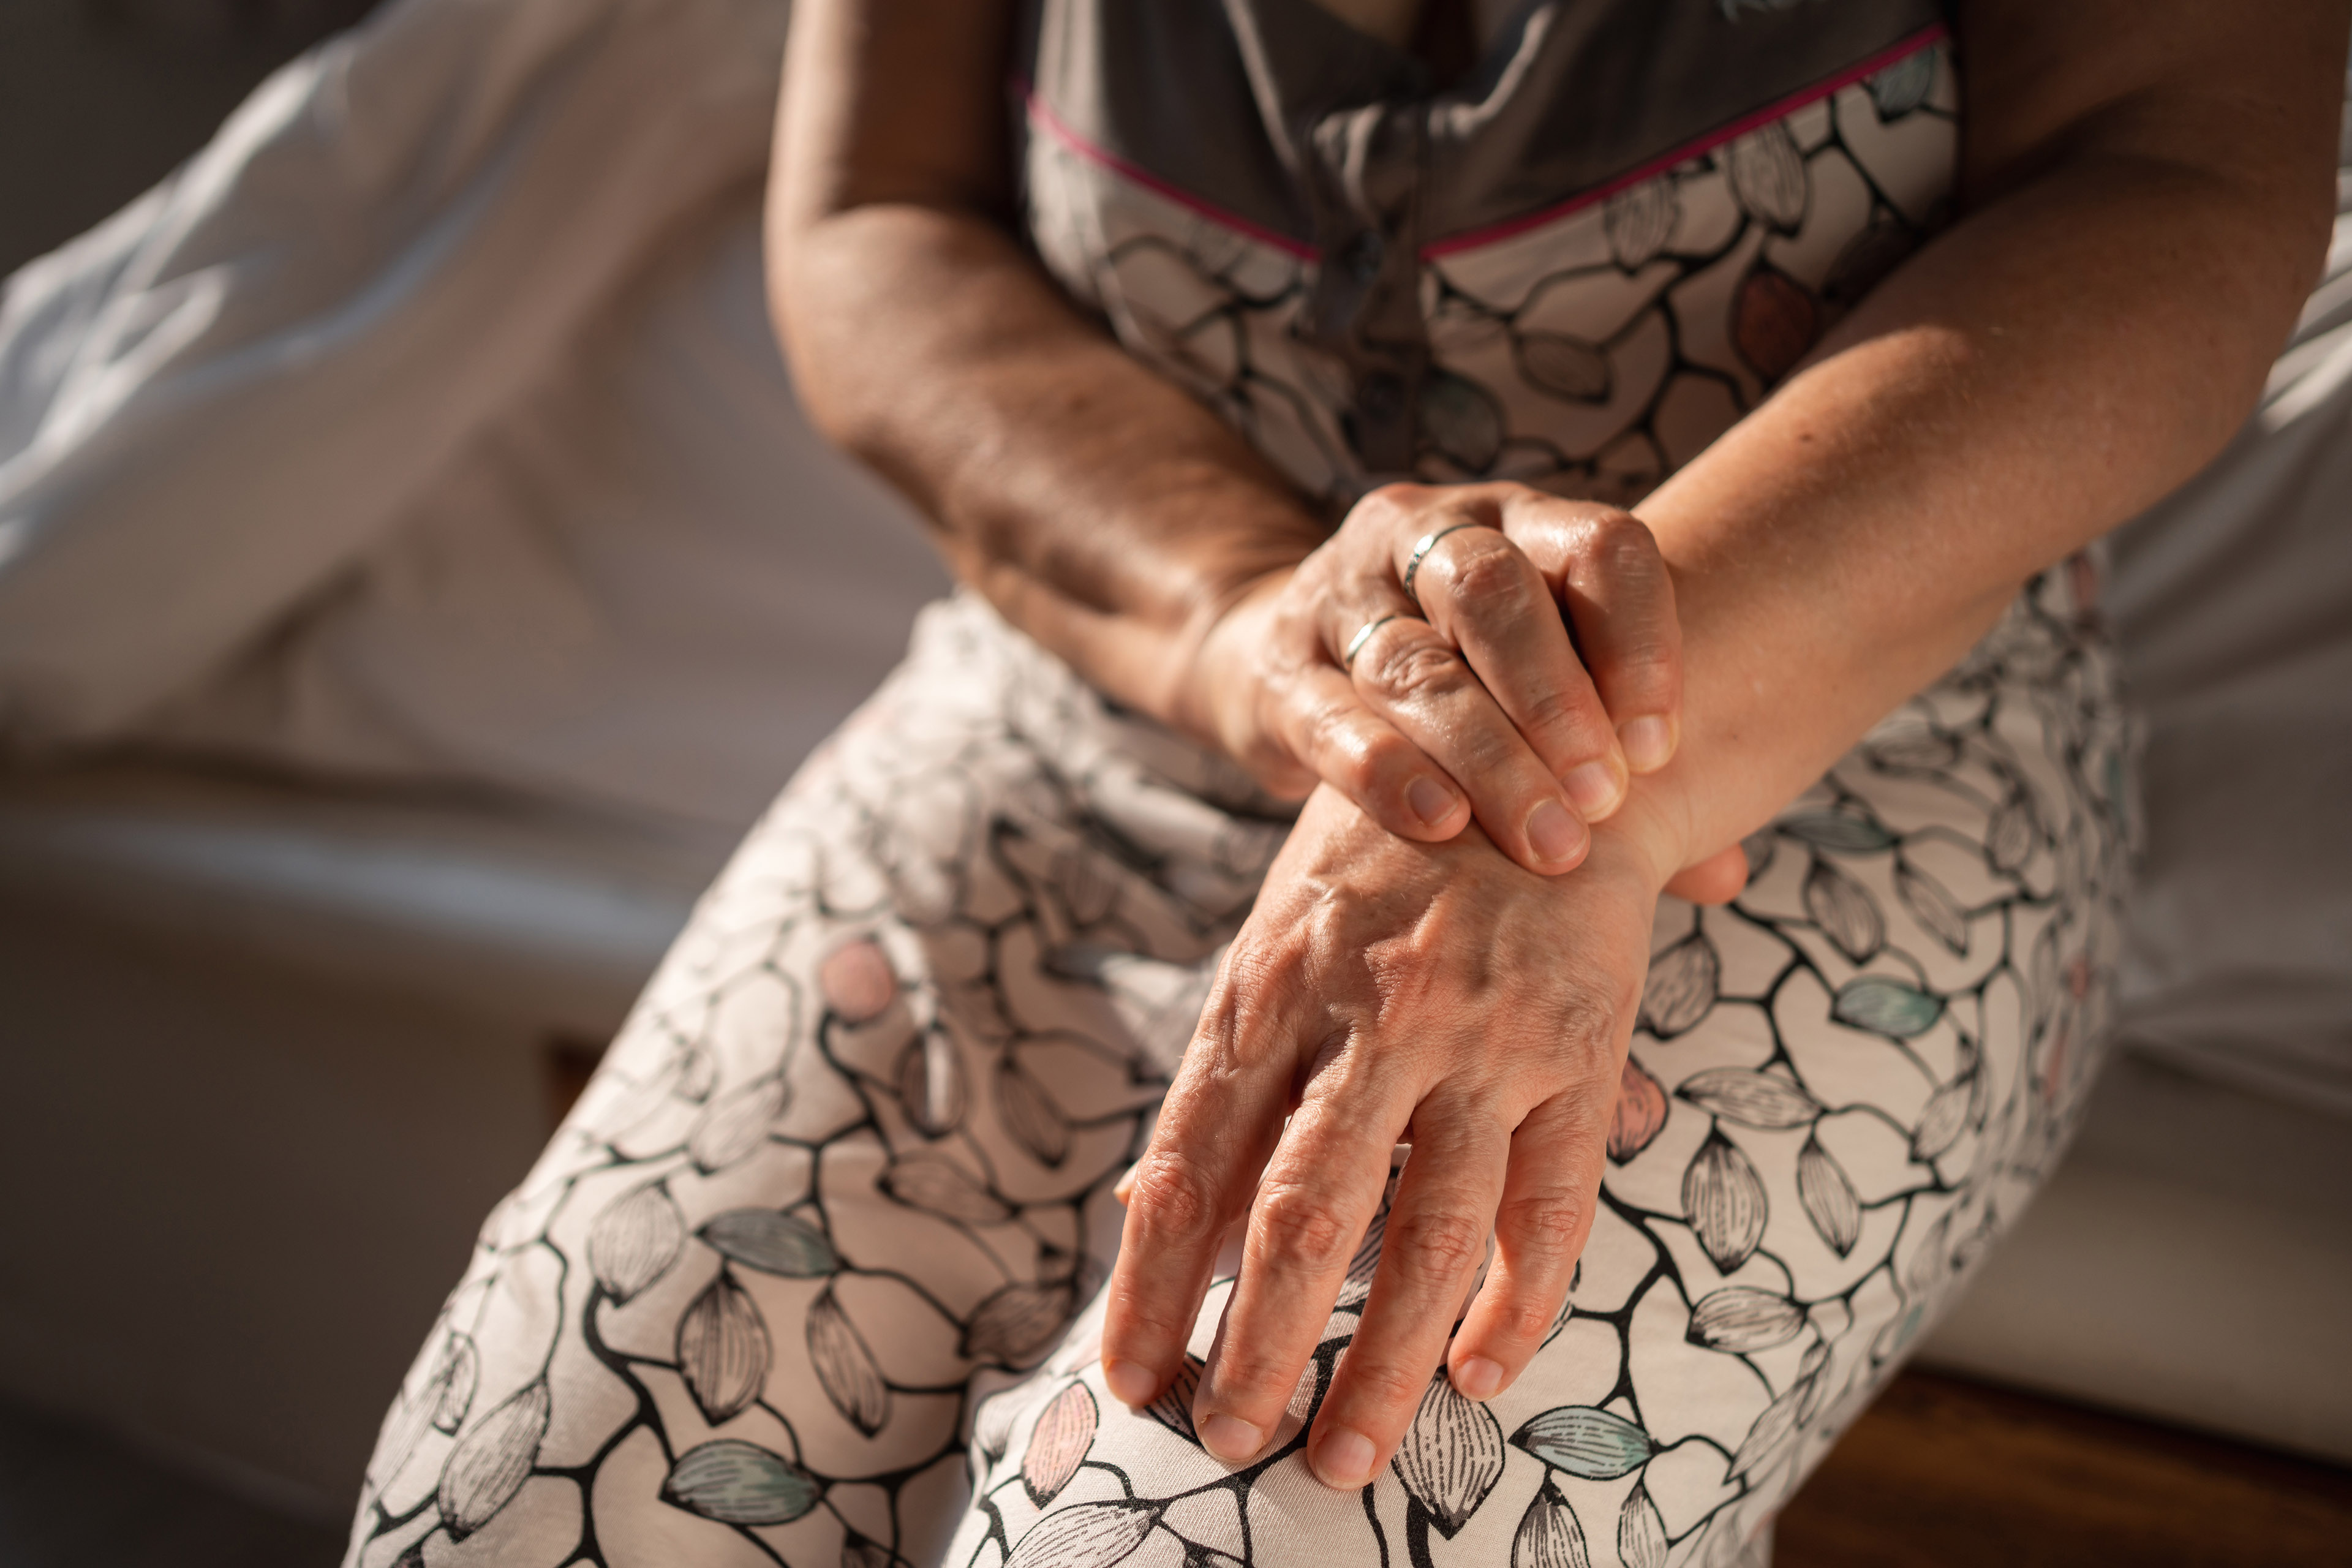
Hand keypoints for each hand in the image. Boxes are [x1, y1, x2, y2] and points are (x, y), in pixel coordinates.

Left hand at [1097, 783, 1682, 1487]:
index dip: (1151, 1286)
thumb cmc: (1383, 860)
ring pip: (1430, 1234)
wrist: (1542, 751)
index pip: (1191, 1163)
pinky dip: (1517, 1304)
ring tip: (1344, 1457)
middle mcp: (1372, 1010)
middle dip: (1256, 1346)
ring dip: (1380, 1362)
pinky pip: (1552, 1205)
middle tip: (1228, 1442)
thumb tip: (1150, 1218)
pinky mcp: (1580, 1051)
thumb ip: (1230, 1074)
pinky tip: (1479, 1374)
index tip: (1127, 1384)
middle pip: (1302, 1213)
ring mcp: (1483, 1034)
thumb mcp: (1275, 934)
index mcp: (1270, 981)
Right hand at [1181, 483, 1681, 876]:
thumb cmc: (1456, 683)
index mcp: (1518, 522)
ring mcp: (1343, 594)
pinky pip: (1334, 716)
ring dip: (1490, 755)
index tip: (1662, 747)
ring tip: (1544, 840)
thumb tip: (1726, 873)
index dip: (1642, 640)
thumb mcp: (1542, 688)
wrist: (1284, 660)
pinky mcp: (1282, 667)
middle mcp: (1426, 535)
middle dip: (1558, 700)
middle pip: (1498, 592)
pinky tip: (1440, 824)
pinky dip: (1389, 772)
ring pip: (1417, 662)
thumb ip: (1626, 761)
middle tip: (1602, 798)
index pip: (1599, 545)